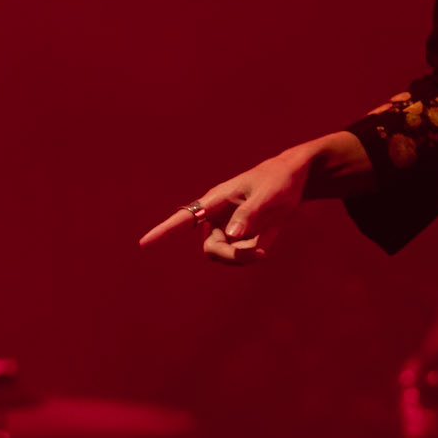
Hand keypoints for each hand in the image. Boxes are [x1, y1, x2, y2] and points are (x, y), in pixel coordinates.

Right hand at [138, 144, 314, 264]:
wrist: (294, 180)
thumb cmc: (278, 179)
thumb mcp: (269, 194)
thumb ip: (251, 213)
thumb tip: (232, 235)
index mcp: (216, 200)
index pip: (184, 218)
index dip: (163, 232)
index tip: (144, 244)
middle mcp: (216, 216)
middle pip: (211, 248)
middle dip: (231, 256)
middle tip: (259, 255)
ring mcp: (227, 228)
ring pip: (224, 256)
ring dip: (243, 257)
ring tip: (264, 248)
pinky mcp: (240, 238)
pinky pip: (240, 256)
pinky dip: (253, 255)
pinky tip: (267, 240)